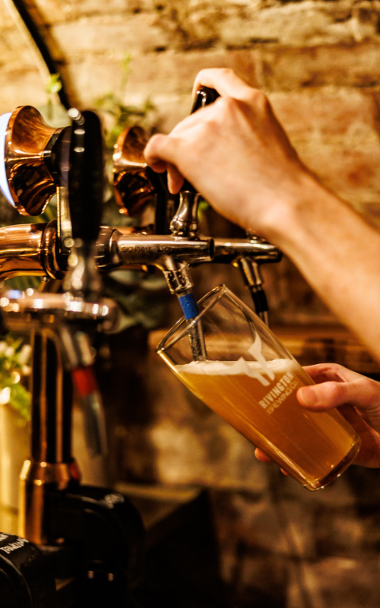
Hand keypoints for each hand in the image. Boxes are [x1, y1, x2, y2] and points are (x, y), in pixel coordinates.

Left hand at [144, 68, 315, 237]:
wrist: (286, 203)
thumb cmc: (283, 187)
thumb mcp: (271, 143)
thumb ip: (247, 135)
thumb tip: (223, 153)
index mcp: (253, 102)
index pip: (220, 79)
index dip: (202, 85)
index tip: (195, 94)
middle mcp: (228, 108)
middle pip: (191, 121)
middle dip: (189, 145)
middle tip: (193, 173)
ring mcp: (207, 127)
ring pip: (176, 138)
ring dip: (177, 160)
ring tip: (186, 183)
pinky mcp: (189, 150)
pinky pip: (158, 147)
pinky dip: (154, 157)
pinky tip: (158, 166)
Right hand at [255, 363, 379, 468]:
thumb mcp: (365, 393)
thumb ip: (336, 392)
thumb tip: (301, 398)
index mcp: (328, 378)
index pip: (295, 377)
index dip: (274, 384)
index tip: (253, 393)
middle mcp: (324, 400)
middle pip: (290, 407)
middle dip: (270, 419)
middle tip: (253, 430)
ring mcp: (328, 424)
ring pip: (297, 432)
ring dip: (279, 443)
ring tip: (263, 454)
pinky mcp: (336, 447)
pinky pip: (312, 453)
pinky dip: (298, 460)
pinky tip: (287, 468)